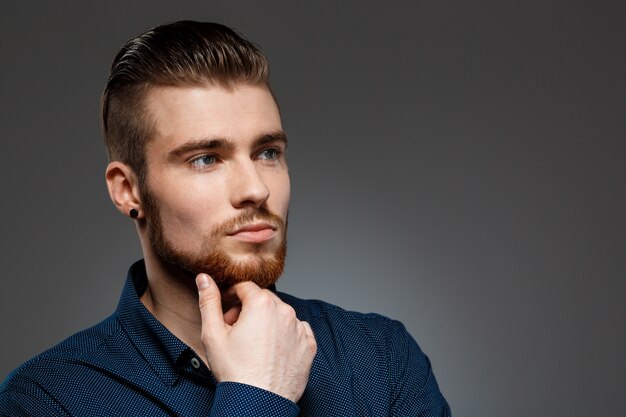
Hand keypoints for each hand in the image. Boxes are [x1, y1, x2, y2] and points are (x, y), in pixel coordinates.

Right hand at [196, 274, 316, 402]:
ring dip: (267, 323)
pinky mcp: (309, 346)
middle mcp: (285, 311)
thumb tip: (204, 277)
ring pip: (280, 315)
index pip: (245, 287)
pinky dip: (285, 336)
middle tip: (235, 333)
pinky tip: (271, 351)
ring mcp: (299, 329)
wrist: (258, 404)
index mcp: (262, 304)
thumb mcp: (213, 334)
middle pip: (263, 300)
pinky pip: (297, 331)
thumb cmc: (234, 371)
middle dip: (248, 310)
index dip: (232, 298)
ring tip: (252, 345)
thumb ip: (209, 301)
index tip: (226, 313)